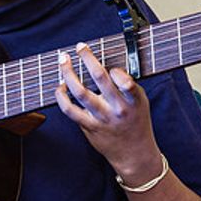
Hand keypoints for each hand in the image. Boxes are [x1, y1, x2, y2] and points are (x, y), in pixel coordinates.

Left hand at [55, 42, 163, 183]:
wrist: (134, 153)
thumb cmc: (136, 122)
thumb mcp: (140, 101)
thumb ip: (127, 85)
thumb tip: (106, 65)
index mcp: (133, 100)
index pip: (125, 80)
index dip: (115, 70)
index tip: (110, 64)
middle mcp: (118, 109)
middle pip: (100, 78)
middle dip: (88, 58)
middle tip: (79, 47)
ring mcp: (102, 118)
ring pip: (81, 92)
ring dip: (69, 74)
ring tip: (64, 61)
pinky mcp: (89, 127)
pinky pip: (71, 110)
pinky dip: (62, 97)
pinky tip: (60, 87)